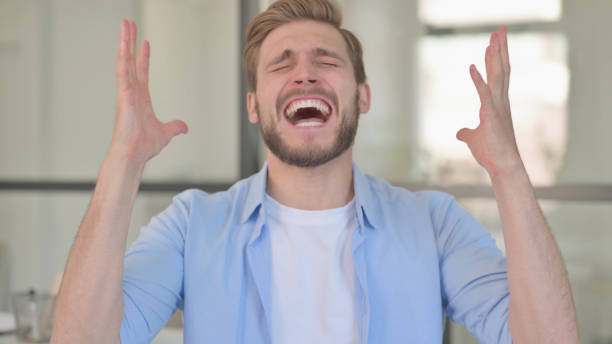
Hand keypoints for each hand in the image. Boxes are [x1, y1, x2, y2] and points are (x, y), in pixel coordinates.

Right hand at [110, 20, 187, 164]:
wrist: (134, 156)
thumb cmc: (144, 146)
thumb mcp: (166, 133)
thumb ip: (174, 127)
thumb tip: (184, 127)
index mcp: (141, 98)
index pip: (142, 72)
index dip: (143, 58)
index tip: (145, 43)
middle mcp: (132, 92)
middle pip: (131, 61)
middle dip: (130, 42)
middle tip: (128, 24)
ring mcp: (126, 92)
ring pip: (125, 61)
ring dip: (125, 42)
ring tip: (125, 24)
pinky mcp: (124, 96)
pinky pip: (123, 72)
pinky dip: (123, 58)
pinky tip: (124, 44)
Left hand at [456, 27, 522, 178]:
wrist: (502, 166)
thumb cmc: (490, 152)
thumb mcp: (474, 139)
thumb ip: (467, 133)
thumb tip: (459, 133)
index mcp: (498, 104)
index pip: (499, 75)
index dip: (497, 57)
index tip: (495, 42)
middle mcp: (501, 102)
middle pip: (501, 69)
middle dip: (500, 49)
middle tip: (500, 30)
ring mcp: (497, 107)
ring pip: (497, 76)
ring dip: (494, 56)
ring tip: (493, 38)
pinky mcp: (490, 116)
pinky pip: (484, 95)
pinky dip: (478, 81)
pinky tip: (472, 68)